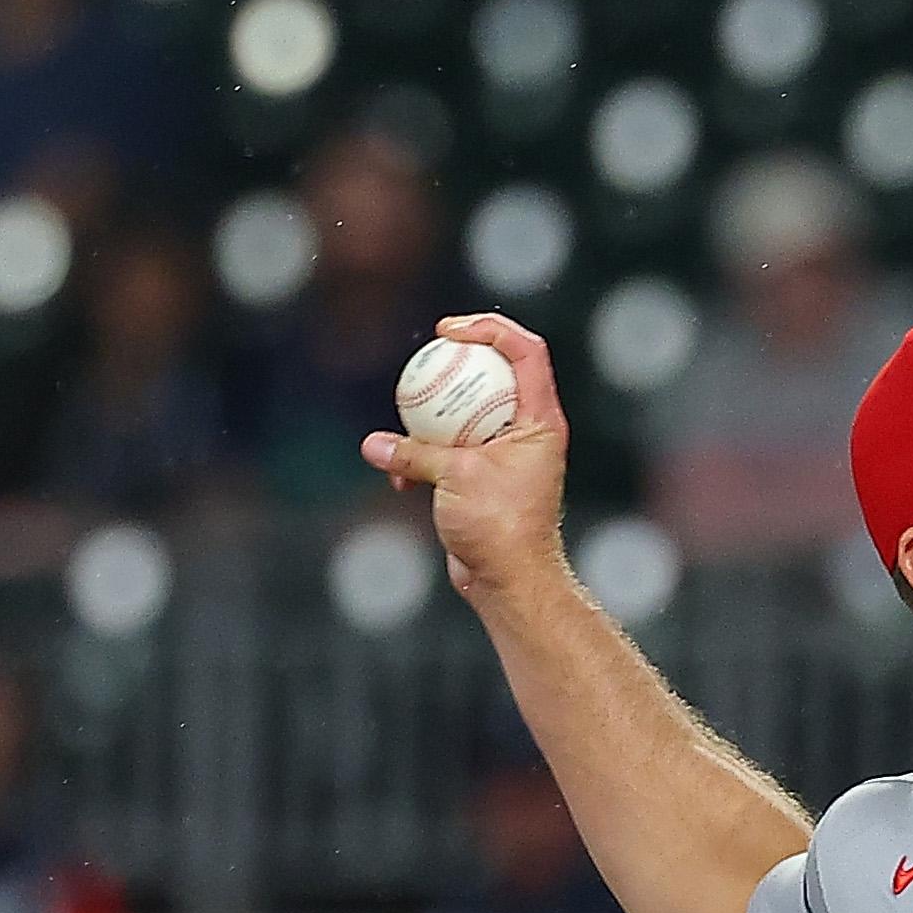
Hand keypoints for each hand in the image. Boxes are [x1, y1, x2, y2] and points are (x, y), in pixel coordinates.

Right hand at [363, 311, 571, 605]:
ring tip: (406, 420)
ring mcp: (507, 455)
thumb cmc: (499, 529)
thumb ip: (413, 454)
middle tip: (428, 351)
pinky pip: (452, 453)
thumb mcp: (454, 479)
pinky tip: (400, 479)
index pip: (527, 352)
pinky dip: (426, 460)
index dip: (491, 329)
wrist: (509, 583)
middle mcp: (529, 432)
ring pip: (469, 415)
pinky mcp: (485, 479)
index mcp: (540, 421)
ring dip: (434, 418)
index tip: (451, 331)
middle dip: (461, 361)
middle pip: (497, 375)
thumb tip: (373, 446)